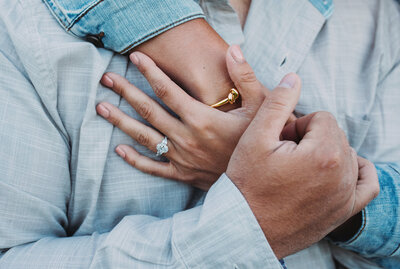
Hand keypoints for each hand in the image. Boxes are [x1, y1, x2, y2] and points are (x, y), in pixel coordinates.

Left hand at [97, 45, 266, 189]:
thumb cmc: (262, 140)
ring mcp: (181, 157)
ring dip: (121, 121)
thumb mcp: (261, 107)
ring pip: (145, 137)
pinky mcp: (183, 174)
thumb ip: (246, 78)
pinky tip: (119, 150)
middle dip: (126, 92)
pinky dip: (135, 159)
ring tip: (101, 108)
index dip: (150, 72)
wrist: (262, 180)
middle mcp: (186, 137)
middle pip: (149, 111)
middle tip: (106, 79)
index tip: (135, 58)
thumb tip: (233, 50)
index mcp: (202, 119)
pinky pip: (153, 168)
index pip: (168, 90)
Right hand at [226, 75, 379, 258]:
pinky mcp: (342, 211)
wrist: (243, 227)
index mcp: (324, 153)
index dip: (297, 124)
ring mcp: (344, 196)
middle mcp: (342, 175)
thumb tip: (294, 77)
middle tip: (284, 153)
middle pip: (335, 135)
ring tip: (298, 164)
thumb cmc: (246, 183)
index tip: (279, 140)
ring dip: (325, 152)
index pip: (322, 118)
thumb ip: (279, 103)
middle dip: (311, 138)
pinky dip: (357, 171)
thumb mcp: (255, 137)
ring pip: (347, 154)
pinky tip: (339, 168)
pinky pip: (367, 184)